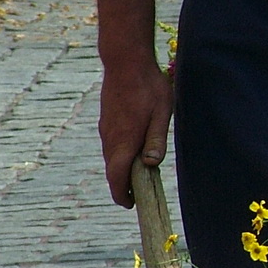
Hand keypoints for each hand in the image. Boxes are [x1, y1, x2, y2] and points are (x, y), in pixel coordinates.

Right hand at [99, 57, 174, 207]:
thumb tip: (151, 164)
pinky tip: (132, 153)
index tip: (129, 205)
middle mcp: (110, 138)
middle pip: (113, 170)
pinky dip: (119, 155)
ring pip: (111, 157)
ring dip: (121, 170)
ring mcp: (106, 129)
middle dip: (123, 185)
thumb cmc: (149, 87)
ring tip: (138, 177)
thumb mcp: (161, 113)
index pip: (117, 176)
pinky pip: (111, 145)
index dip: (121, 194)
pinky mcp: (106, 121)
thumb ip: (155, 140)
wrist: (125, 61)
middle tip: (138, 196)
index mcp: (124, 140)